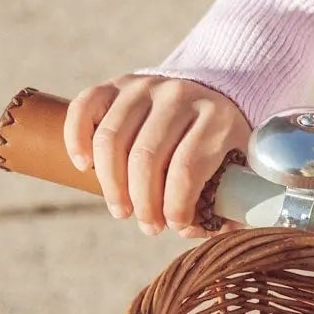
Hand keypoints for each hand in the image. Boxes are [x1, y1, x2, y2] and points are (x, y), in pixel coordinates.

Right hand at [63, 76, 249, 239]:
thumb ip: (225, 201)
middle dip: (143, 204)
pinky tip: (83, 166)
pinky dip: (76, 139)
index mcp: (217, 116)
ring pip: (111, 139)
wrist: (208, 94)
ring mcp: (146, 86)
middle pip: (145, 158)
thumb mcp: (237, 166)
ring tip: (122, 210)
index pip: (186, 168)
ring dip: (111, 185)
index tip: (175, 225)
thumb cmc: (219, 143)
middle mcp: (180, 94)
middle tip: (148, 225)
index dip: (175, 207)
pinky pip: (85, 106)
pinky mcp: (117, 84)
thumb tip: (191, 228)